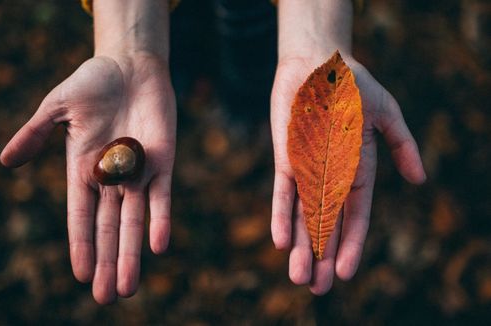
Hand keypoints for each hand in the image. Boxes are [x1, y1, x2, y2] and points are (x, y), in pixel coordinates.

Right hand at [0, 54, 175, 303]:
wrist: (130, 65)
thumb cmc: (92, 83)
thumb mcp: (57, 108)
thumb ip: (35, 134)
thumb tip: (4, 161)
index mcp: (83, 170)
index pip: (81, 216)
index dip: (81, 245)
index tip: (80, 275)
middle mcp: (111, 178)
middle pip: (109, 228)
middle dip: (107, 261)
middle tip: (105, 297)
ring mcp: (138, 173)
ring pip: (134, 221)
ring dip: (131, 254)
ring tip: (127, 287)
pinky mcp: (163, 162)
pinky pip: (162, 196)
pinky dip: (160, 220)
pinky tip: (157, 247)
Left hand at [270, 55, 425, 294]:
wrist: (317, 62)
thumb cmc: (353, 86)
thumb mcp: (387, 115)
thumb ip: (403, 146)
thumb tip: (420, 179)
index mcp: (357, 170)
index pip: (355, 215)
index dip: (352, 244)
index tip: (346, 273)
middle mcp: (329, 176)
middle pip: (326, 224)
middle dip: (323, 256)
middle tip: (317, 289)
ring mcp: (306, 169)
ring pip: (303, 216)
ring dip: (301, 246)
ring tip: (299, 278)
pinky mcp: (285, 159)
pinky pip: (283, 192)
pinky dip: (281, 215)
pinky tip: (281, 241)